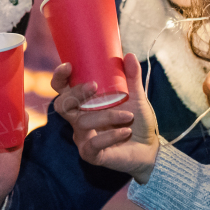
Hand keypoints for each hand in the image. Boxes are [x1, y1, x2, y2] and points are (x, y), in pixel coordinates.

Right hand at [51, 55, 160, 183]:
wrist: (149, 149)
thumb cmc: (138, 121)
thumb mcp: (136, 96)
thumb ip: (131, 77)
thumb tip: (130, 55)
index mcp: (84, 103)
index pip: (62, 89)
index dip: (60, 77)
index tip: (69, 65)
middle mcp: (78, 119)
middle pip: (61, 105)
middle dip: (75, 93)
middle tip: (95, 86)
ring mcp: (82, 137)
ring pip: (82, 123)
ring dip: (107, 116)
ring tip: (128, 115)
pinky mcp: (91, 154)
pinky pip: (93, 144)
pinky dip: (111, 136)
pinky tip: (125, 131)